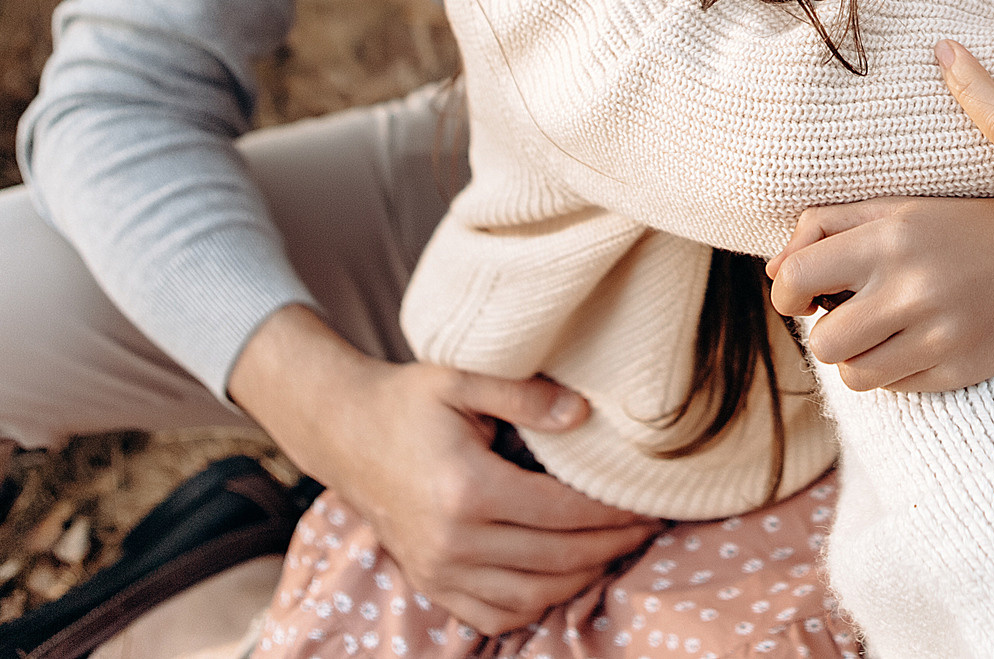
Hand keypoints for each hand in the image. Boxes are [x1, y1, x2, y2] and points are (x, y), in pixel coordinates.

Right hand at [228, 305, 656, 632]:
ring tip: (616, 550)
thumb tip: (584, 415)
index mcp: (466, 490)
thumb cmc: (408, 401)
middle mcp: (452, 541)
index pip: (563, 513)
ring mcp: (437, 570)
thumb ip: (525, 395)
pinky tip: (564, 577)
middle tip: (649, 526)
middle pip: (556, 560)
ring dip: (581, 580)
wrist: (344, 432)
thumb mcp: (461, 378)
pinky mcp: (428, 584)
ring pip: (531, 597)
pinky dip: (536, 605)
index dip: (614, 512)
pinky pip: (494, 615)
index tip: (650, 501)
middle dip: (612, 546)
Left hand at [765, 193, 993, 390]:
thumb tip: (774, 274)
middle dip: (828, 332)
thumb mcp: (895, 207)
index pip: (794, 281)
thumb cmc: (960, 225)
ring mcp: (937, 335)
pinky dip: (897, 371)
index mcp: (887, 239)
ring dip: (859, 357)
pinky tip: (922, 341)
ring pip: (853, 376)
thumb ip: (825, 226)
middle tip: (854, 314)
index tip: (806, 295)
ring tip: (886, 331)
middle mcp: (909, 288)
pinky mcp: (959, 370)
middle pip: (821, 343)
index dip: (787, 294)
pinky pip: (896, 389)